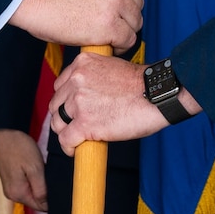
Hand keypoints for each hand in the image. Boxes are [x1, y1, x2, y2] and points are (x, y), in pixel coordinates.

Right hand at [0, 129, 47, 210]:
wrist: (4, 131)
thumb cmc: (19, 147)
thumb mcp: (35, 169)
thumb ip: (42, 190)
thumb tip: (48, 206)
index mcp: (18, 194)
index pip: (41, 207)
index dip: (52, 198)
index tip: (57, 185)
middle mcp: (12, 194)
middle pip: (36, 200)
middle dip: (46, 190)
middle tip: (49, 173)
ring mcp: (10, 187)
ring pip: (32, 192)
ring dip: (40, 183)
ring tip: (41, 168)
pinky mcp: (11, 180)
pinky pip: (27, 185)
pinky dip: (33, 179)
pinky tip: (35, 167)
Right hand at [11, 0, 142, 49]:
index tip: (116, 6)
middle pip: (137, 2)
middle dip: (124, 14)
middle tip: (107, 22)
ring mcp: (116, 0)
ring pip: (135, 22)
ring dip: (122, 29)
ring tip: (105, 33)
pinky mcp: (109, 24)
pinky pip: (127, 39)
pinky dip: (119, 45)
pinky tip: (107, 44)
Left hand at [48, 51, 199, 149]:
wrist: (157, 95)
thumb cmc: (143, 85)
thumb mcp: (112, 68)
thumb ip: (94, 79)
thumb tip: (87, 98)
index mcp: (82, 64)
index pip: (60, 86)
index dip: (66, 102)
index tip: (73, 111)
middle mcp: (76, 80)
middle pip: (56, 105)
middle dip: (64, 118)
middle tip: (75, 127)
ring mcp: (79, 101)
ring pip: (58, 123)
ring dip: (65, 133)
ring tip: (77, 139)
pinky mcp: (85, 122)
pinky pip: (66, 139)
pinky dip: (69, 147)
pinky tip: (76, 149)